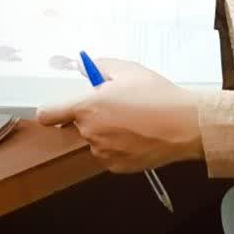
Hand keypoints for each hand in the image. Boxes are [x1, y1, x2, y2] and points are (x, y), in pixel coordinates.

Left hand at [36, 58, 203, 172]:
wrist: (185, 125)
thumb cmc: (158, 96)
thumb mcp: (128, 70)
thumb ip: (100, 67)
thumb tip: (86, 68)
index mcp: (87, 107)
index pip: (48, 114)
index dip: (50, 111)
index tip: (55, 109)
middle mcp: (90, 132)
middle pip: (77, 125)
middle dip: (91, 115)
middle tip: (116, 105)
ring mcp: (102, 152)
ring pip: (94, 140)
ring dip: (105, 132)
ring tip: (133, 120)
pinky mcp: (116, 166)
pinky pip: (108, 154)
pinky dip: (118, 146)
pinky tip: (137, 135)